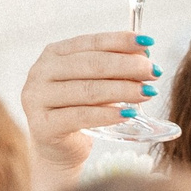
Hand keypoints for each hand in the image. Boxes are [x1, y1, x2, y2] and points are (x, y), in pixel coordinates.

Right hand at [20, 33, 157, 180]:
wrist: (58, 149)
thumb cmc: (80, 110)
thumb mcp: (95, 84)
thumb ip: (113, 69)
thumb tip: (144, 57)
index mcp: (54, 54)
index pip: (91, 42)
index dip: (121, 41)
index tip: (148, 43)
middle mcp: (41, 72)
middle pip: (91, 65)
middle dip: (127, 66)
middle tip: (153, 72)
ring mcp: (37, 98)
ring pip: (88, 90)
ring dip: (122, 90)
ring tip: (148, 92)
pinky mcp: (42, 125)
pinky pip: (81, 117)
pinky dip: (108, 114)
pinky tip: (129, 114)